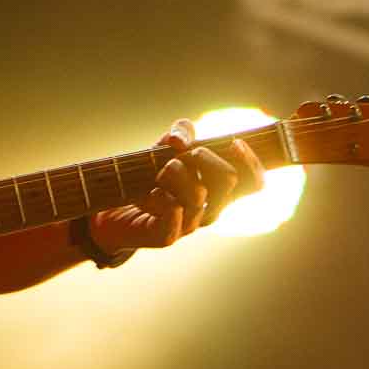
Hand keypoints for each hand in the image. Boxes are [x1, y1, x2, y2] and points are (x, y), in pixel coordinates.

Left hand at [91, 118, 265, 250]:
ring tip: (157, 174)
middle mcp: (209, 208)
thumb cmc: (147, 175)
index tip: (235, 143)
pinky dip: (162, 198)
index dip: (253, 162)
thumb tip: (179, 142)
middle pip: (229, 179)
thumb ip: (181, 132)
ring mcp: (189, 224)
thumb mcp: (164, 146)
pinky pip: (175, 217)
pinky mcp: (166, 236)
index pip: (255, 182)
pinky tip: (153, 193)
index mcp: (217, 189)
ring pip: (199, 195)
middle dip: (203, 157)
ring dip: (174, 173)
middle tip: (178, 156)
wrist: (113, 205)